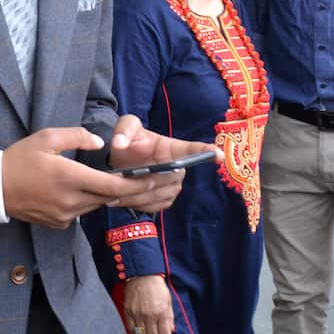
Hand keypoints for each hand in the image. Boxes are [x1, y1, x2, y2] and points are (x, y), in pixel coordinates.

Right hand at [0, 128, 182, 228]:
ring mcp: (65, 216)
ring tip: (117, 181)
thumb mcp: (46, 138)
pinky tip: (81, 190)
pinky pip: (82, 212)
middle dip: (130, 189)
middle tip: (150, 181)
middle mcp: (71, 201)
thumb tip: (101, 144)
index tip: (155, 179)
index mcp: (70, 177)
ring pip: (96, 205)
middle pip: (109, 197)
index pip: (113, 186)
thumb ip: (77, 136)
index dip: (138, 184)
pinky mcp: (59, 223)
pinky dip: (87, 201)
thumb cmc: (19, 159)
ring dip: (107, 194)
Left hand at [107, 115, 222, 213]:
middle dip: (142, 181)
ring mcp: (174, 186)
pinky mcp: (165, 200)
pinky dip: (136, 204)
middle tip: (119, 180)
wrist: (123, 159)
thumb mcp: (126, 127)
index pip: (194, 149)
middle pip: (167, 179)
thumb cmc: (130, 140)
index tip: (218, 155)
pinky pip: (153, 206)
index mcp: (174, 147)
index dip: (207, 151)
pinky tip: (123, 197)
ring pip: (157, 195)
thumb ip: (122, 131)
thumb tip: (120, 144)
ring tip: (115, 189)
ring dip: (135, 195)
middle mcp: (180, 168)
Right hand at [123, 275, 173, 333]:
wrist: (142, 275)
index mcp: (161, 312)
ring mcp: (137, 314)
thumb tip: (171, 331)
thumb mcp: (168, 301)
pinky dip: (136, 333)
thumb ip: (170, 317)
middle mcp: (149, 315)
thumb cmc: (157, 287)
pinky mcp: (128, 311)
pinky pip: (131, 328)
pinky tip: (140, 333)